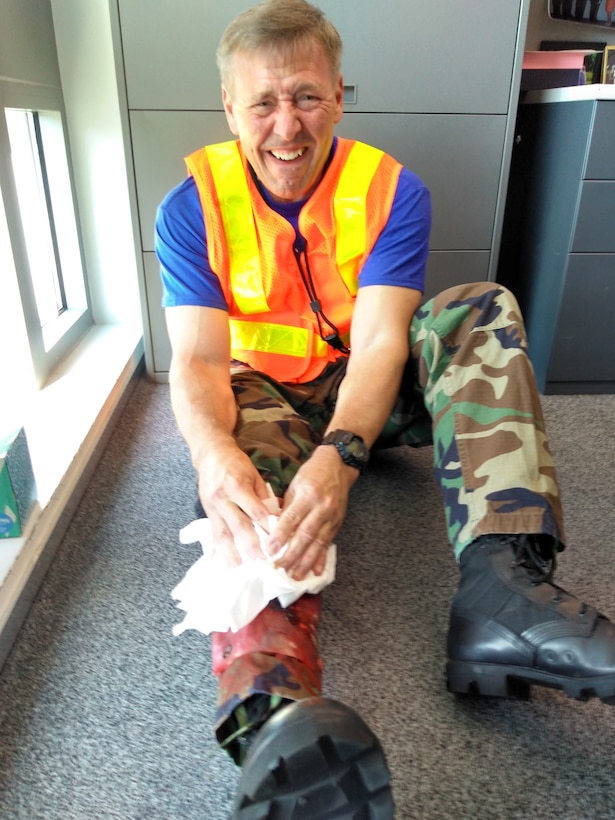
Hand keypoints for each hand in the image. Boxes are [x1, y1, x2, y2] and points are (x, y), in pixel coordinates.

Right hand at [197, 442, 274, 568]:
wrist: (210, 454)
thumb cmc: (236, 462)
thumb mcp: (254, 474)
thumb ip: (263, 495)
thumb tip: (277, 515)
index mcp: (238, 486)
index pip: (255, 511)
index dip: (266, 526)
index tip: (276, 541)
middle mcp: (223, 498)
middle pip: (238, 525)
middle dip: (250, 545)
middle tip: (262, 560)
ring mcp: (213, 506)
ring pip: (222, 533)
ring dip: (230, 552)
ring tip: (238, 567)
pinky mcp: (207, 511)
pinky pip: (212, 532)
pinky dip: (215, 548)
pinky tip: (218, 561)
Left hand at [266, 445, 358, 580]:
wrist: (338, 465)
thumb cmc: (312, 473)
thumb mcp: (295, 484)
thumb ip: (286, 507)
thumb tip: (273, 528)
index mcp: (307, 495)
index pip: (292, 519)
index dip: (280, 536)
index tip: (270, 550)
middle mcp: (321, 507)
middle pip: (305, 535)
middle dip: (292, 555)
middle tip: (280, 568)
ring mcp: (332, 516)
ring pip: (318, 543)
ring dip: (306, 562)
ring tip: (296, 576)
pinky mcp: (338, 523)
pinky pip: (329, 543)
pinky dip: (322, 558)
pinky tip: (316, 571)